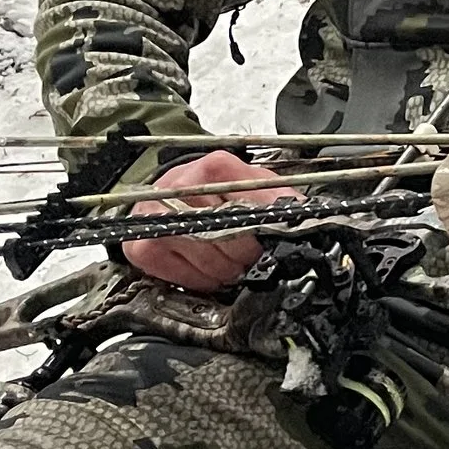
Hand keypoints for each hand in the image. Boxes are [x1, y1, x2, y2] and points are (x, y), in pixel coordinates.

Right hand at [120, 147, 297, 289]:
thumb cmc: (216, 190)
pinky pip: (181, 276)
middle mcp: (181, 187)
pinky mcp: (141, 245)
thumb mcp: (253, 184)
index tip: (272, 245)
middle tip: (251, 260)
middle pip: (229, 237)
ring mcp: (157, 217)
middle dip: (248, 256)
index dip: (266, 233)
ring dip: (227, 272)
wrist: (172, 191)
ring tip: (232, 265)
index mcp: (215, 168)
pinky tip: (208, 270)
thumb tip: (306, 219)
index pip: (252, 208)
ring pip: (208, 260)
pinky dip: (201, 280)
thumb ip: (279, 199)